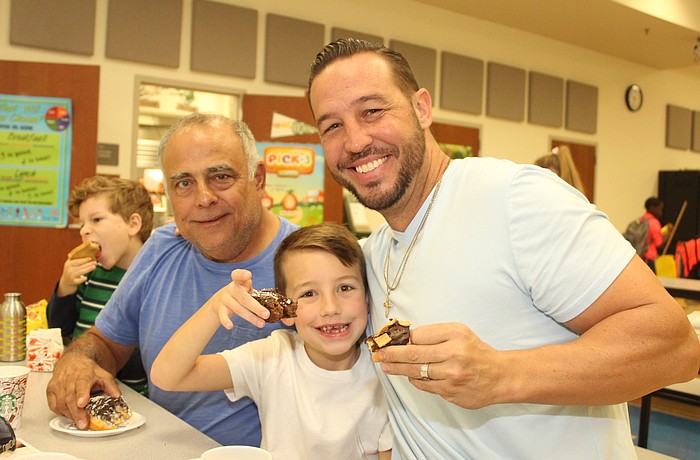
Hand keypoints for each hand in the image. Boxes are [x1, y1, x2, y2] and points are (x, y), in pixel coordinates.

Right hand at [46, 352, 120, 428]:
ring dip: (69, 415)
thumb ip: (111, 386)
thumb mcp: (103, 375)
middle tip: (82, 424)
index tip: (82, 403)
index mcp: (84, 374)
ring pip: (61, 403)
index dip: (82, 394)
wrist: (72, 361)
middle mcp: (69, 379)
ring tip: (78, 422)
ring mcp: (58, 385)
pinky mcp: (51, 390)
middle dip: (76, 413)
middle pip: (70, 398)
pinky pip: (54, 405)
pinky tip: (69, 415)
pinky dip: (61, 412)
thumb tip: (117, 396)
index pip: (82, 384)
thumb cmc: (87, 370)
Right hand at [57, 257, 95, 296]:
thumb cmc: (71, 271)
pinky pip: (79, 280)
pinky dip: (82, 279)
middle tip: (95, 262)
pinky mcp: (73, 282)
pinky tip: (86, 277)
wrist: (66, 282)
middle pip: (80, 266)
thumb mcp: (70, 264)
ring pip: (80, 272)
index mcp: (68, 264)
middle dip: (88, 264)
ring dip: (88, 269)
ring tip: (94, 267)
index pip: (76, 261)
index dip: (83, 260)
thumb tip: (85, 250)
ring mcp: (71, 276)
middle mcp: (69, 270)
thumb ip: (75, 258)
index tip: (90, 258)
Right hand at [206, 269, 270, 328]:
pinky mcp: (220, 309)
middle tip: (267, 314)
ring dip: (250, 317)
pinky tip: (230, 326)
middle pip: (244, 298)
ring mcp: (225, 299)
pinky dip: (226, 321)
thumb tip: (280, 310)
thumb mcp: (248, 291)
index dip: (242, 275)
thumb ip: (259, 296)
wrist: (220, 300)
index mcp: (239, 282)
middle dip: (256, 307)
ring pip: (238, 309)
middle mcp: (231, 289)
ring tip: (261, 324)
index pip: (238, 275)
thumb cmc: (241, 295)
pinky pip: (223, 315)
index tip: (248, 275)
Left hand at [377, 322, 504, 409]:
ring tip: (386, 366)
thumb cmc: (476, 352)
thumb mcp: (459, 333)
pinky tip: (409, 375)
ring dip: (398, 369)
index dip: (401, 338)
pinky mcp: (450, 392)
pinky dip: (415, 379)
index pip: (419, 335)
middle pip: (413, 354)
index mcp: (455, 334)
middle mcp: (453, 354)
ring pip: (416, 372)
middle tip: (380, 354)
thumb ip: (435, 334)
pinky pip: (425, 385)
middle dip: (392, 354)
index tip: (388, 339)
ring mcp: (451, 375)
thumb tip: (406, 338)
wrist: (500, 376)